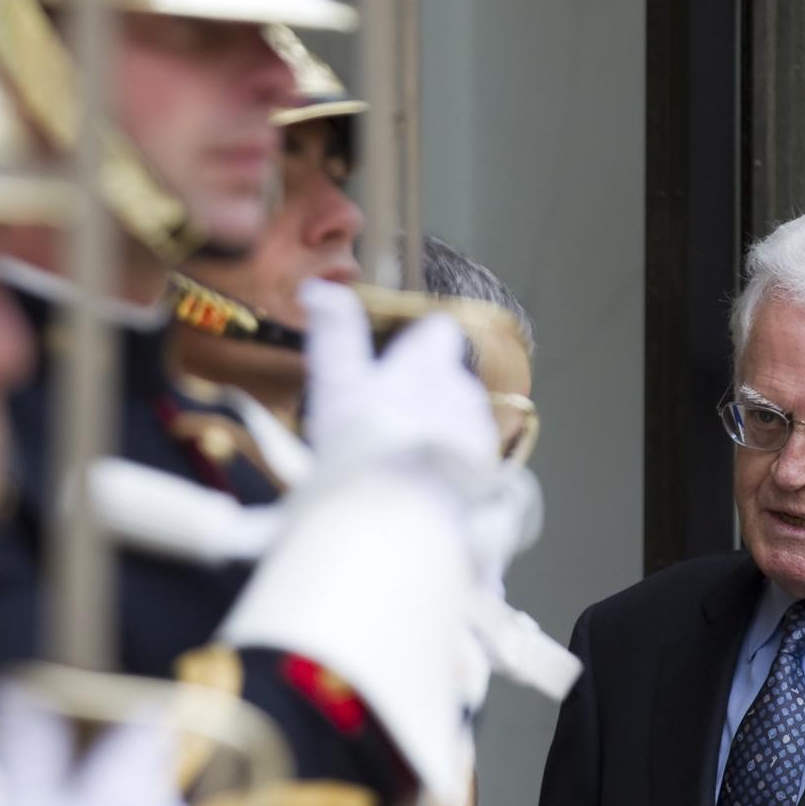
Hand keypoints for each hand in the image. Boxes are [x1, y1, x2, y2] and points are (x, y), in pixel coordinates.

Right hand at [298, 278, 498, 492]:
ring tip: (402, 464)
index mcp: (429, 362)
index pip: (438, 331)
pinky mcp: (486, 477)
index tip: (397, 363)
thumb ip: (335, 334)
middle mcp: (461, 390)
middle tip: (386, 424)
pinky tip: (421, 490)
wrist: (401, 517)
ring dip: (440, 434)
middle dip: (427, 395)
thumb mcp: (337, 384)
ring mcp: (478, 435)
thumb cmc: (364, 445)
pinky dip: (451, 470)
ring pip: (460, 421)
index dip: (420, 343)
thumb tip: (318, 288)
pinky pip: (469, 463)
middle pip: (448, 379)